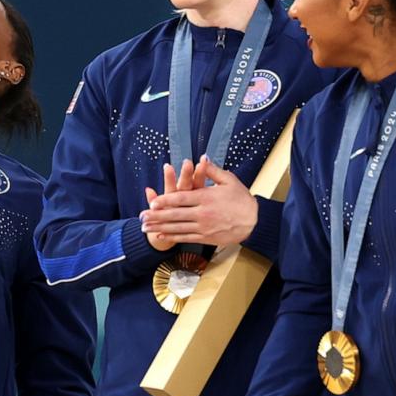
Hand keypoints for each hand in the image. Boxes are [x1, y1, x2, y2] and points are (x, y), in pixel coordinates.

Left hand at [140, 155, 257, 246]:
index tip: (152, 202)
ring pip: (177, 228)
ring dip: (159, 228)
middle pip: (175, 215)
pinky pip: (186, 237)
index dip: (166, 201)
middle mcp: (203, 213)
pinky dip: (172, 237)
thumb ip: (213, 171)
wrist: (254, 221)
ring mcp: (203, 227)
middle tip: (142, 216)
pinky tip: (161, 235)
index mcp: (206, 197)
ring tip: (145, 228)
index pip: (182, 199)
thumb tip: (202, 158)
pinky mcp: (206, 237)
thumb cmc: (242, 199)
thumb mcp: (230, 180)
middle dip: (156, 216)